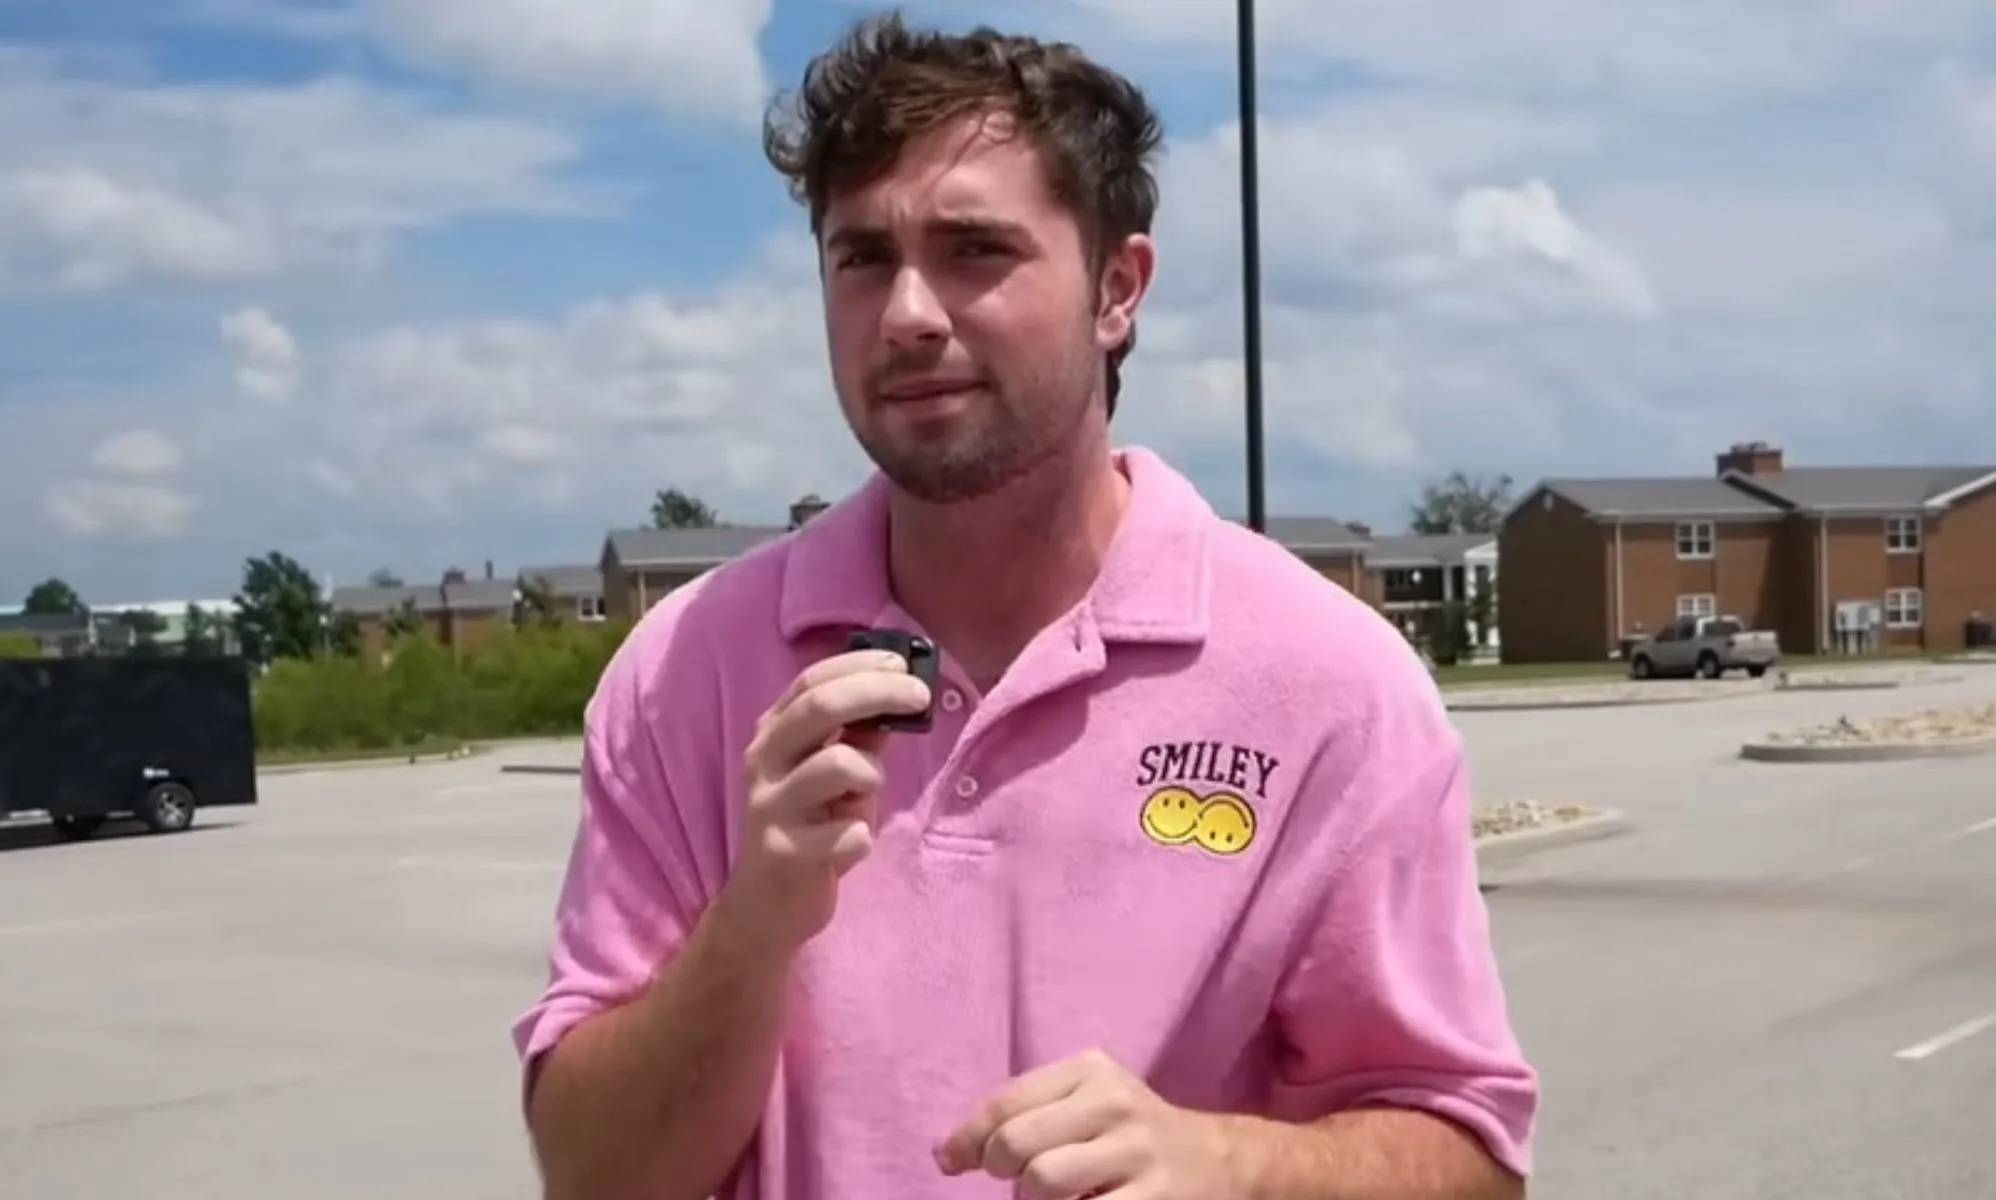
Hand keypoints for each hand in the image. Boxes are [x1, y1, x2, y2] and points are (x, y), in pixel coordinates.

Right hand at [719, 648, 931, 955]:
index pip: (812, 681)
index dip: (860, 664)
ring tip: (865, 794)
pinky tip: (852, 843)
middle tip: (920, 695)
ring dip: (870, 773)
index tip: (904, 663)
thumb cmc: (809, 827)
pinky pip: (845, 833)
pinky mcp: (784, 853)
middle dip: (877, 692)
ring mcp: (770, 807)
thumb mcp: (835, 775)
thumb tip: (902, 691)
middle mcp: (763, 762)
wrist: (765, 906)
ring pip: (836, 765)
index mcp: (774, 735)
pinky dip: (862, 836)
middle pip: (819, 706)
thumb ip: (860, 736)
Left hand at [935, 1049, 1234, 1199]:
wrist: (1221, 1162)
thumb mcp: (1088, 1101)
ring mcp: (1137, 1153)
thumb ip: (1025, 1113)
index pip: (1006, 1102)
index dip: (967, 1138)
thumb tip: (947, 1153)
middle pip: (1016, 1143)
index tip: (950, 1162)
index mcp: (1092, 1071)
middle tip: (1017, 1183)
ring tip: (1057, 1199)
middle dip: (1001, 1170)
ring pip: (1043, 1183)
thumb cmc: (1131, 1133)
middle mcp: (1115, 1103)